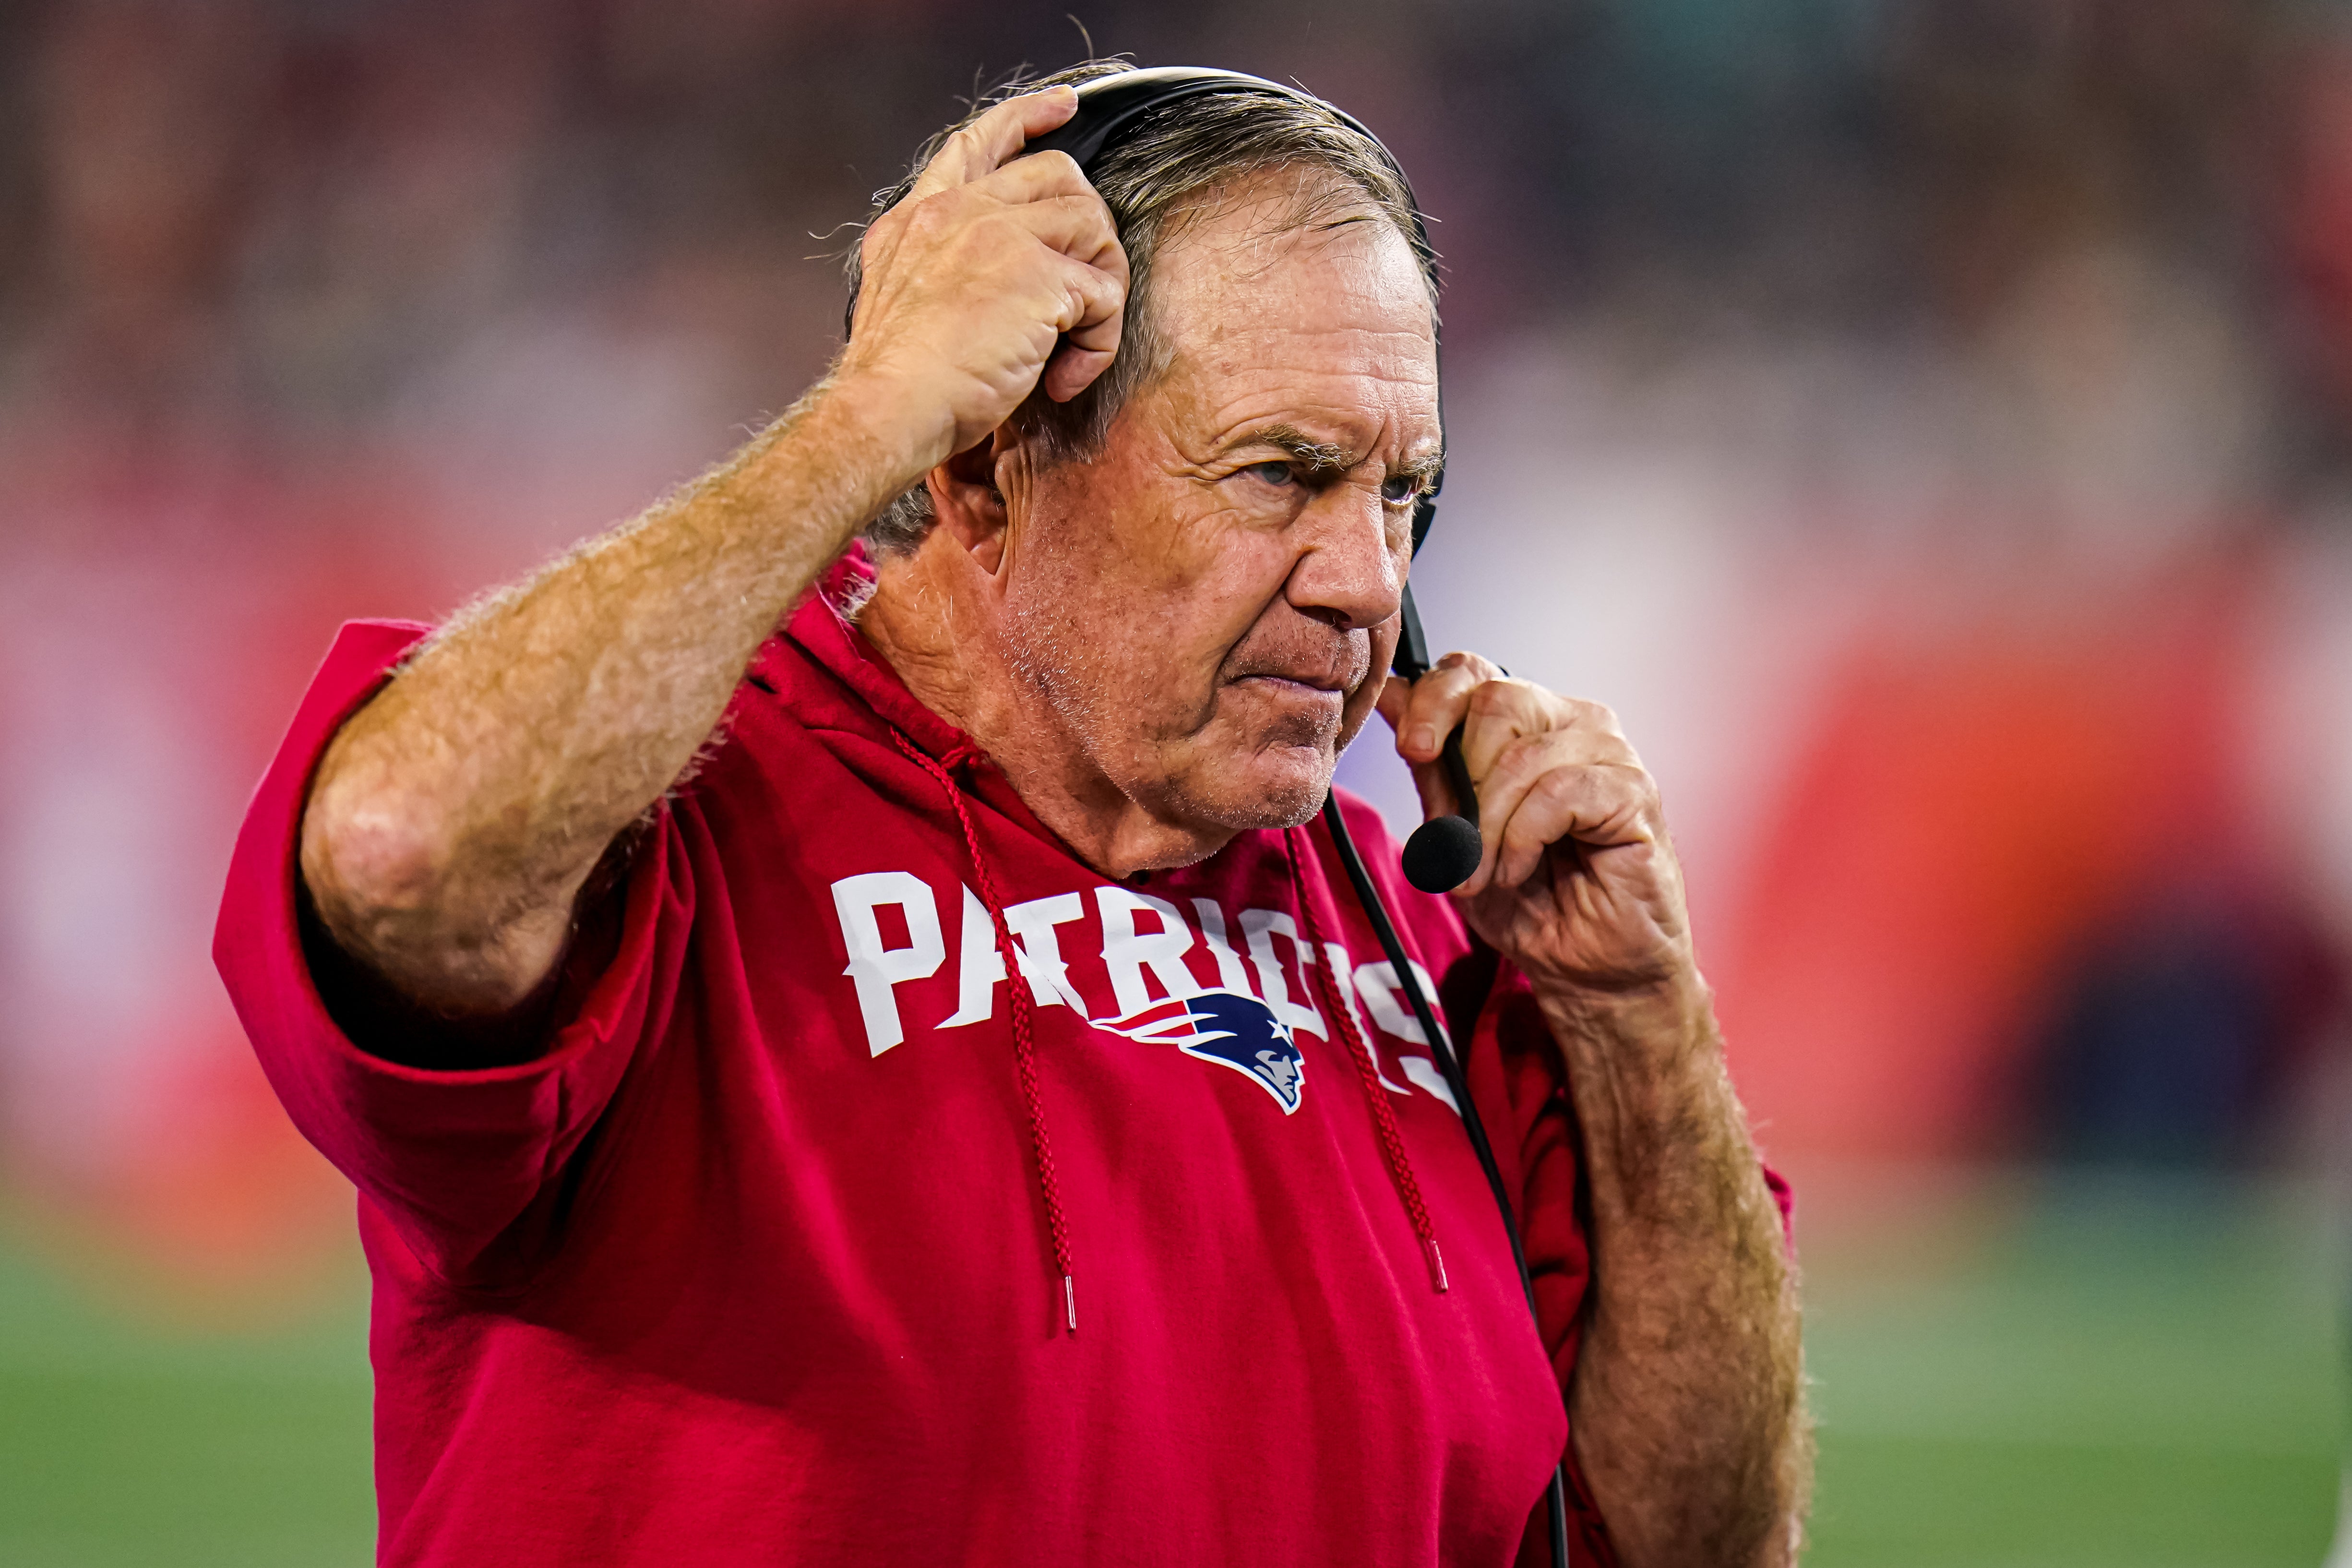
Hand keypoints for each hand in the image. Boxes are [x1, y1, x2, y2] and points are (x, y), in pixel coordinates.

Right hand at [840, 87, 1130, 473]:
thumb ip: (940, 266)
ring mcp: (998, 238)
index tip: (1064, 106)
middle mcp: (958, 213)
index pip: (977, 142)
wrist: (887, 411)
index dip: (1027, 116)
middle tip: (1085, 289)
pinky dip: (1098, 345)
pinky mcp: (1038, 277)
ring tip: (1072, 345)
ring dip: (1100, 291)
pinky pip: (1105, 297)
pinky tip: (1064, 378)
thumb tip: (999, 276)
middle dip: (1088, 229)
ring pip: (1093, 227)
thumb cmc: (896, 382)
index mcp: (920, 218)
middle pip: (1059, 175)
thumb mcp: (900, 298)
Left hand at [1377, 653, 1695, 997]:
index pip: (1472, 671)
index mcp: (1528, 720)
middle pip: (1496, 699)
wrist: (1586, 968)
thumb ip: (1430, 765)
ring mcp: (1610, 754)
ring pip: (1524, 754)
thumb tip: (1388, 694)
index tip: (1412, 749)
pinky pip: (1560, 792)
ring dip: (1488, 826)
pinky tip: (1519, 869)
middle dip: (1459, 777)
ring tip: (1485, 874)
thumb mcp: (1456, 830)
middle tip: (1454, 843)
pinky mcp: (1635, 792)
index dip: (1431, 701)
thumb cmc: (1528, 899)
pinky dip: (1524, 838)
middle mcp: (1572, 722)